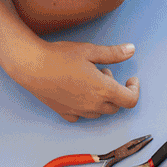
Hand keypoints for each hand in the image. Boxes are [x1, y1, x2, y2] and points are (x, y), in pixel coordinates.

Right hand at [1, 41, 140, 121]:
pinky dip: (86, 107)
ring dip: (102, 99)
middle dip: (116, 91)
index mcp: (103, 89)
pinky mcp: (65, 113)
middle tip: (103, 72)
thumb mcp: (90, 50)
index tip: (131, 79)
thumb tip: (131, 50)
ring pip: (100, 112)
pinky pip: (82, 116)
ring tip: (90, 79)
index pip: (130, 100)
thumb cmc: (60, 56)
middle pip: (116, 106)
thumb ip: (113, 53)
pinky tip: (78, 92)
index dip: (135, 90)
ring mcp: (79, 111)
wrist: (31, 66)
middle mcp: (93, 105)